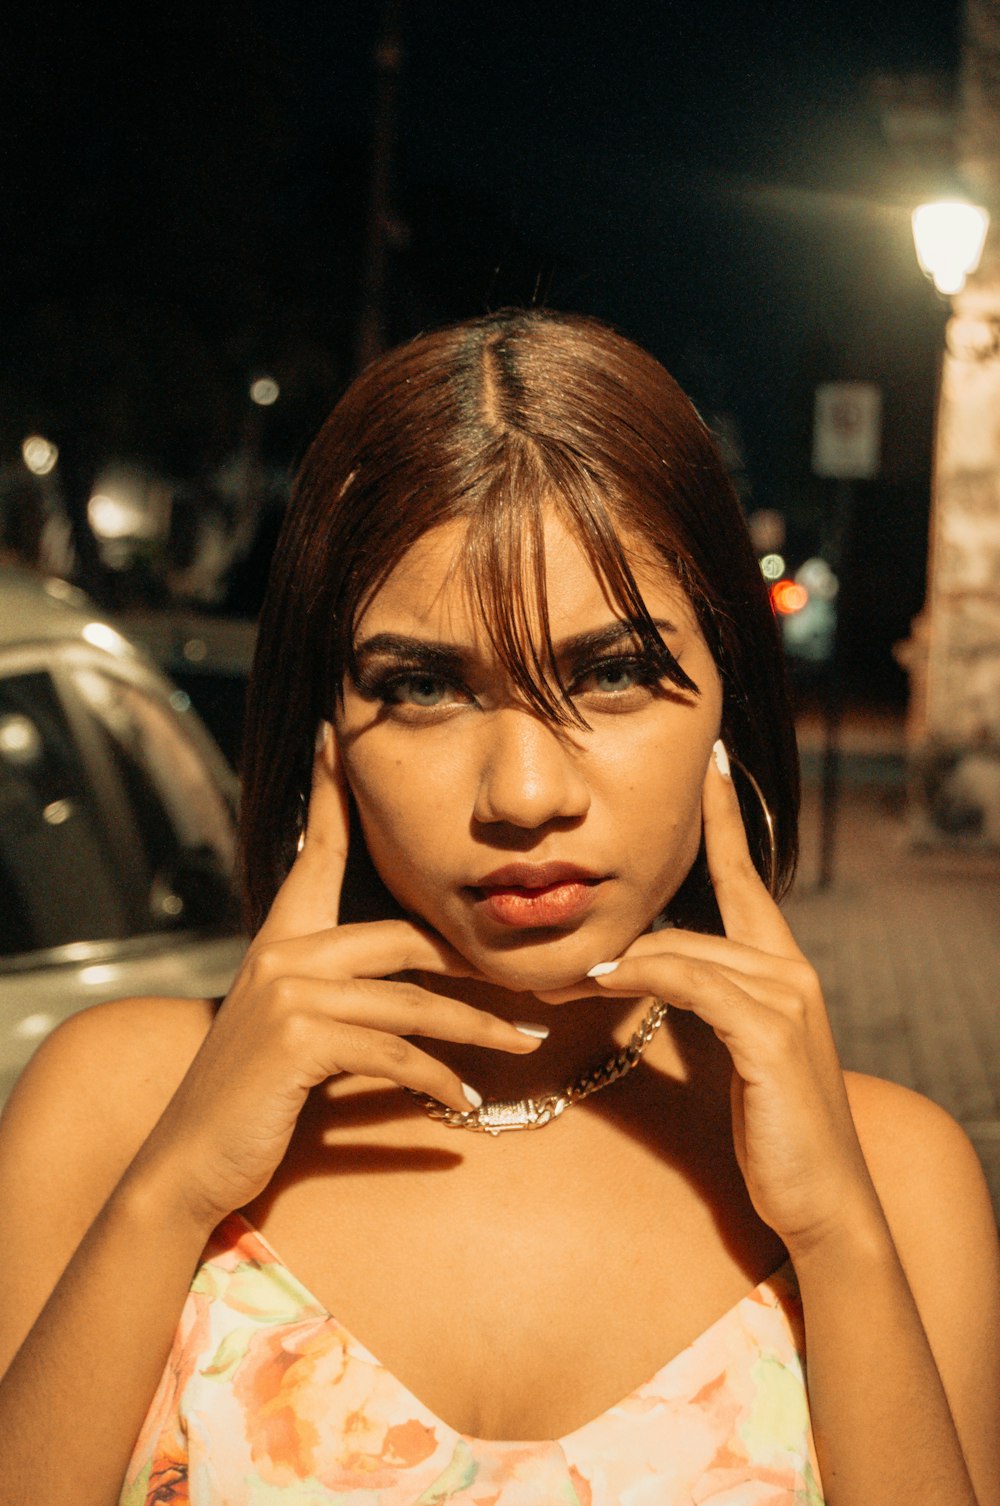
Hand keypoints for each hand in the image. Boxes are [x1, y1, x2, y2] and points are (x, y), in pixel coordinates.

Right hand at [134, 725, 542, 1229]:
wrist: (191, 1160)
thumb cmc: (252, 1097)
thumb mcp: (294, 1030)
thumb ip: (340, 994)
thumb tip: (409, 990)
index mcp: (280, 939)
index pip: (318, 852)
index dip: (332, 795)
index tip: (337, 737)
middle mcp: (282, 952)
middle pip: (405, 938)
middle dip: (474, 965)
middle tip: (535, 988)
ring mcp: (289, 992)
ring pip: (412, 1000)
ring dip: (478, 1028)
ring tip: (528, 1045)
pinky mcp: (300, 1038)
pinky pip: (395, 1051)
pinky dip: (438, 1080)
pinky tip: (464, 1104)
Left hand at [543, 745, 879, 1256]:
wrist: (823, 1200)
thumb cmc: (773, 1129)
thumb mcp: (730, 1054)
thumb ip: (698, 1004)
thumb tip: (636, 970)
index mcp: (782, 967)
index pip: (746, 876)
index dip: (725, 819)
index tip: (710, 766)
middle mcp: (790, 969)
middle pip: (697, 917)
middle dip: (627, 925)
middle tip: (565, 923)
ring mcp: (786, 997)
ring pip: (682, 951)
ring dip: (615, 963)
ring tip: (557, 978)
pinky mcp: (770, 1032)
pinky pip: (689, 984)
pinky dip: (641, 979)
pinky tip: (600, 982)